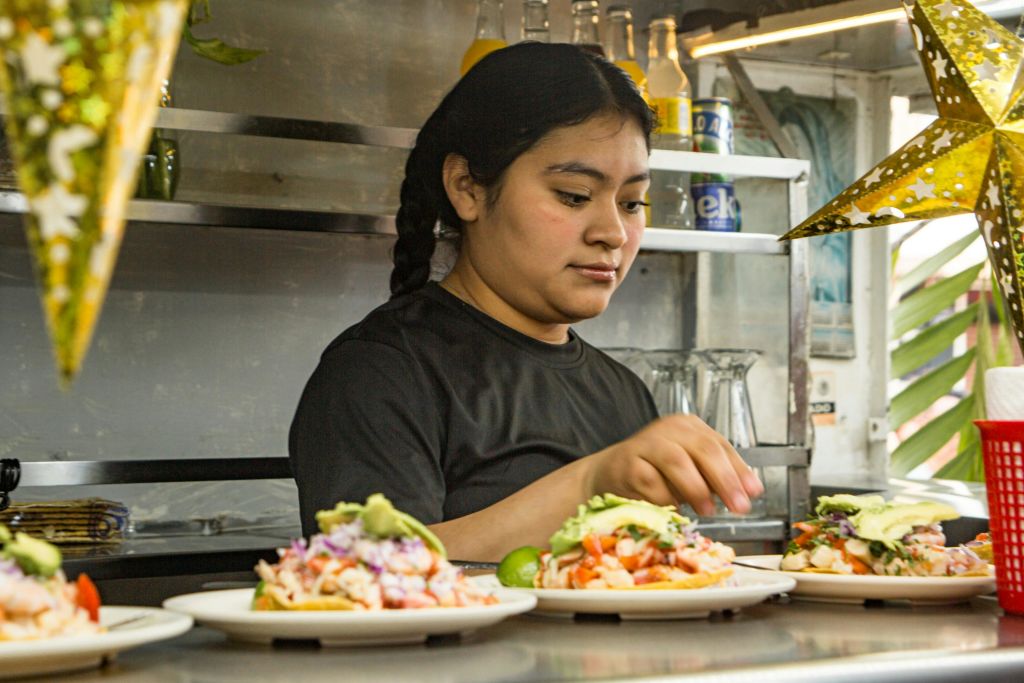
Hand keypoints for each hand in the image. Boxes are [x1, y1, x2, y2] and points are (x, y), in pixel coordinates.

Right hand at [583, 415, 763, 515]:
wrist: (608, 473)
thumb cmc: (653, 471)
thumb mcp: (688, 467)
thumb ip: (714, 475)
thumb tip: (745, 492)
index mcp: (688, 426)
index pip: (720, 445)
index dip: (740, 470)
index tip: (753, 492)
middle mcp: (668, 429)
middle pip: (704, 449)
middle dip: (725, 480)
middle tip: (738, 505)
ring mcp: (647, 444)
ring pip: (678, 461)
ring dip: (697, 489)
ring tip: (707, 509)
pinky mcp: (628, 463)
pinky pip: (654, 483)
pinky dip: (668, 499)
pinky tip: (674, 507)